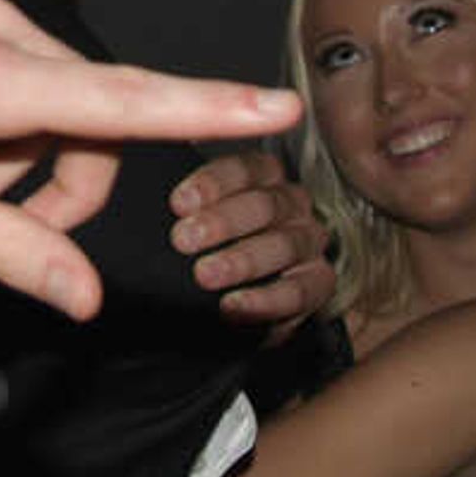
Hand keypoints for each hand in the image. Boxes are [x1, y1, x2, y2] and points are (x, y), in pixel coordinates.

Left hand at [170, 146, 334, 329]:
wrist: (230, 300)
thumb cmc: (207, 249)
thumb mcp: (195, 220)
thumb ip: (186, 207)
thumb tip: (156, 199)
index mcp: (264, 176)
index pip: (245, 169)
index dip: (212, 184)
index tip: (178, 204)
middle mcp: (292, 203)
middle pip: (265, 204)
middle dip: (222, 222)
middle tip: (183, 240)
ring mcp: (308, 242)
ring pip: (285, 244)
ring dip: (242, 261)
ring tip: (205, 275)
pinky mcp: (318, 283)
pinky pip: (299, 290)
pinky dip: (265, 301)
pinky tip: (232, 307)